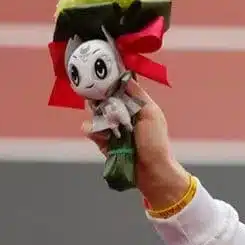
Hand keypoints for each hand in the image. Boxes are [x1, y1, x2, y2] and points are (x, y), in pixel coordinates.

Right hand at [83, 79, 190, 209]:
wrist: (151, 170)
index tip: (101, 74)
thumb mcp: (151, 113)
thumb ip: (137, 95)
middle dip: (100, 98)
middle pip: (102, 97)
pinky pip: (90, 129)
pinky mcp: (102, 140)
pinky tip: (101, 134)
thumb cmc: (155, 141)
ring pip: (93, 113)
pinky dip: (92, 130)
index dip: (109, 81)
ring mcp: (110, 127)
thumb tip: (125, 76)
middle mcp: (121, 114)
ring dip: (97, 116)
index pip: (117, 87)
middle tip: (102, 101)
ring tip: (107, 123)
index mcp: (135, 105)